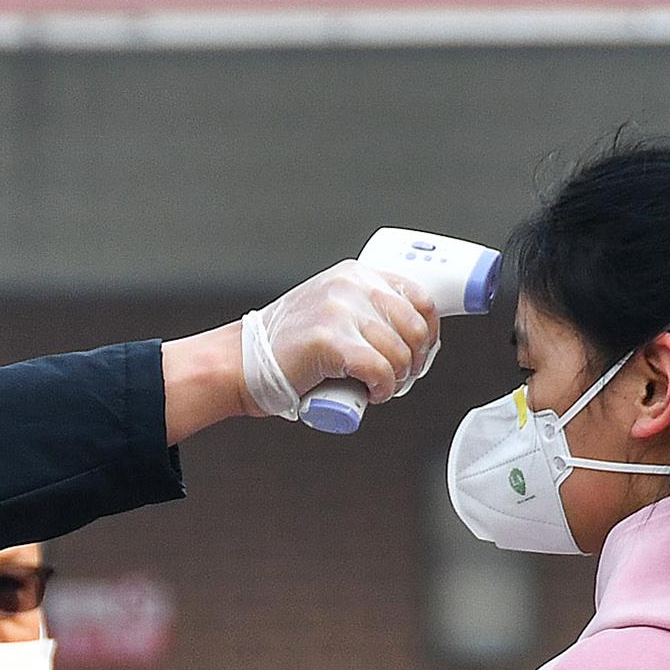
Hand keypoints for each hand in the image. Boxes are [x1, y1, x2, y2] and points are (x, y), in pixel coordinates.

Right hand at [242, 263, 441, 420]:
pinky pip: (380, 370)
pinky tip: (373, 394)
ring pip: (400, 352)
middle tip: (400, 378)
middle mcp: (350, 286)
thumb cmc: (285, 348)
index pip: (419, 296)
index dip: (430, 332)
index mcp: (355, 274)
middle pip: (416, 326)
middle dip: (416, 361)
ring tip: (381, 388)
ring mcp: (339, 311)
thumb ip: (365, 311)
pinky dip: (384, 389)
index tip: (422, 352)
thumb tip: (409, 335)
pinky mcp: (330, 341)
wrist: (239, 363)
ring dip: (399, 380)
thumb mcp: (332, 312)